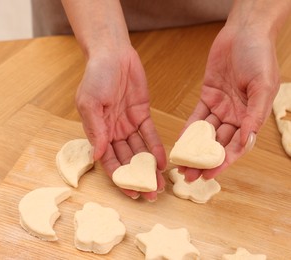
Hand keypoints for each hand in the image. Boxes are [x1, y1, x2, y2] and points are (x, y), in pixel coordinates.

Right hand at [76, 46, 166, 199]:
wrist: (112, 53)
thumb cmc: (95, 76)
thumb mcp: (90, 103)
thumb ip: (95, 130)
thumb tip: (97, 156)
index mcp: (97, 131)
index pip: (108, 160)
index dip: (120, 177)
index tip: (131, 193)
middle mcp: (113, 131)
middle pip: (126, 160)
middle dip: (138, 177)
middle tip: (151, 195)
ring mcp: (128, 124)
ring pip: (140, 151)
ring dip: (149, 167)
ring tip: (161, 184)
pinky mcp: (142, 114)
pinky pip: (150, 134)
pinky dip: (156, 148)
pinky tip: (163, 162)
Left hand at [180, 24, 279, 180]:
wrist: (243, 33)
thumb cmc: (259, 56)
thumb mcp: (263, 85)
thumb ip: (255, 113)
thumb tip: (246, 140)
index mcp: (252, 117)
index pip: (236, 146)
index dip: (223, 162)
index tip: (209, 175)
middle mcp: (237, 116)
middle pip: (218, 144)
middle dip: (204, 161)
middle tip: (189, 177)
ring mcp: (222, 108)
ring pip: (206, 134)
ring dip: (193, 149)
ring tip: (181, 165)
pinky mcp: (208, 97)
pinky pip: (196, 117)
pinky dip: (188, 130)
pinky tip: (179, 142)